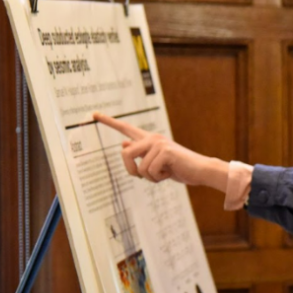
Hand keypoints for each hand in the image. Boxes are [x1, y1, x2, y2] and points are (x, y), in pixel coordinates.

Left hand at [93, 112, 228, 190]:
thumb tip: (123, 143)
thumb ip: (140, 153)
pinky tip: (170, 173)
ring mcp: (158, 143)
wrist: (199, 170)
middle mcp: (152, 138)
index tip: (93, 114)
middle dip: (131, 170)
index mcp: (148, 140)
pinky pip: (150, 171)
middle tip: (144, 177)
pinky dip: (159, 178)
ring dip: (150, 178)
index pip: (125, 128)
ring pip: (139, 167)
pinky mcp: (165, 151)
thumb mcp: (155, 162)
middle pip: (124, 153)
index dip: (108, 122)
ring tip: (163, 174)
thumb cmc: (178, 168)